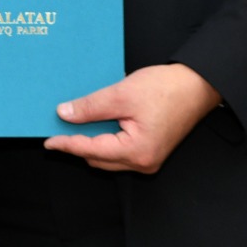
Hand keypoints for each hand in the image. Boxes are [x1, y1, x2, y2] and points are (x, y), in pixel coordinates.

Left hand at [43, 64, 221, 173]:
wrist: (199, 85)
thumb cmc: (166, 89)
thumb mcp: (122, 94)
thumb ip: (91, 107)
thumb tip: (64, 114)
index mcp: (136, 152)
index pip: (91, 151)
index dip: (67, 144)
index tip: (48, 141)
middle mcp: (143, 162)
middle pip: (98, 158)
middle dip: (77, 143)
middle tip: (58, 127)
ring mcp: (148, 158)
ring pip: (109, 155)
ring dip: (91, 140)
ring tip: (74, 121)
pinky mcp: (151, 149)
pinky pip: (120, 148)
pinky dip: (106, 137)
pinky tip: (96, 120)